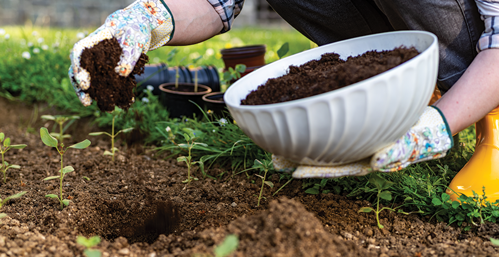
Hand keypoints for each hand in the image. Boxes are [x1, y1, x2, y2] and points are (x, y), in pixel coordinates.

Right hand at [68, 0, 173, 105]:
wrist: (138, 29)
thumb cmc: (134, 29)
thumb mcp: (135, 38)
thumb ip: (129, 54)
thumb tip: (122, 73)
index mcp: (93, 41)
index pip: (79, 53)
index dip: (79, 68)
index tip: (84, 83)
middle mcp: (92, 54)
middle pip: (79, 70)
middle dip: (81, 88)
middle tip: (86, 102)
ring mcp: (99, 64)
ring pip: (90, 80)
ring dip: (95, 95)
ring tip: (105, 107)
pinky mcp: (110, 72)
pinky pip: (108, 84)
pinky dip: (114, 93)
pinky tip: (123, 102)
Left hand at [272, 106, 452, 177]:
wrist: (425, 123)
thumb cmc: (417, 137)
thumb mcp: (408, 146)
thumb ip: (394, 154)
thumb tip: (376, 163)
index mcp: (362, 161)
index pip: (333, 168)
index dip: (312, 170)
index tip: (290, 172)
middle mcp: (352, 151)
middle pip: (321, 156)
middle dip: (298, 157)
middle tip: (273, 158)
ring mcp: (351, 138)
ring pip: (321, 140)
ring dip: (300, 139)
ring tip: (275, 140)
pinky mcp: (352, 123)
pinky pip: (330, 122)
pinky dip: (314, 118)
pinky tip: (297, 112)